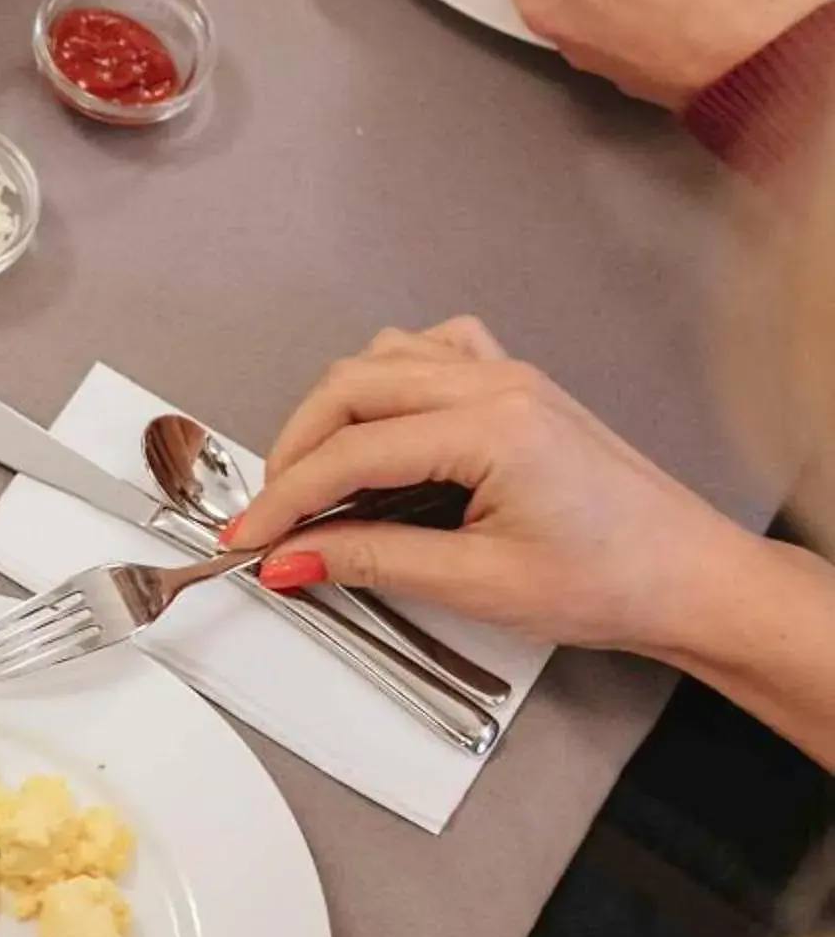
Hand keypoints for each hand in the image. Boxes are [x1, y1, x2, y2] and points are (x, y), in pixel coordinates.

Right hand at [226, 317, 757, 655]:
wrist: (690, 579)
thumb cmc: (612, 582)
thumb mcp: (477, 584)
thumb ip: (371, 560)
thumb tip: (292, 557)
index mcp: (492, 428)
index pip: (351, 452)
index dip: (284, 499)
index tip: (247, 537)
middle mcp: (498, 385)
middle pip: (351, 387)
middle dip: (294, 450)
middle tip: (270, 513)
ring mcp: (509, 376)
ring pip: (382, 359)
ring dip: (333, 412)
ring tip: (316, 478)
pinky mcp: (517, 387)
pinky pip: (431, 352)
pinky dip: (387, 382)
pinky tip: (383, 430)